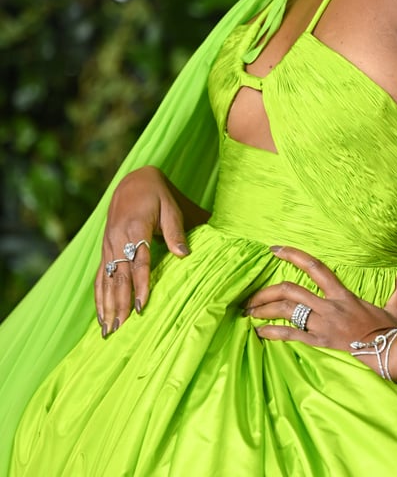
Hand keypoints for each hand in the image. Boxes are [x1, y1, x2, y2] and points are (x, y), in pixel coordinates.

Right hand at [94, 166, 188, 336]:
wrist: (133, 180)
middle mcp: (118, 238)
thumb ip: (176, 231)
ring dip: (106, 305)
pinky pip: (100, 275)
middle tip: (120, 329)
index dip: (140, 284)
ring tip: (108, 330)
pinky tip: (100, 315)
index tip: (140, 307)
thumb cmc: (157, 194)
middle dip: (119, 303)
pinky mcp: (105, 248)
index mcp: (136, 227)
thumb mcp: (171, 207)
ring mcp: (108, 244)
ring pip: (106, 279)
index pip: (138, 261)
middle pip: (119, 275)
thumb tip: (184, 254)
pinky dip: (99, 296)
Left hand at [245, 246, 396, 378]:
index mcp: (342, 294)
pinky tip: (259, 333)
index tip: (274, 249)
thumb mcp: (395, 306)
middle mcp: (328, 306)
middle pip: (289, 290)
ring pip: (286, 310)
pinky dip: (271, 333)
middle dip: (265, 291)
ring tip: (249, 313)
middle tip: (250, 297)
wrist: (391, 356)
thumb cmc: (392, 333)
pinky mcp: (319, 344)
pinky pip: (291, 335)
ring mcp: (322, 325)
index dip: (292, 255)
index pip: (314, 266)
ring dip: (264, 310)